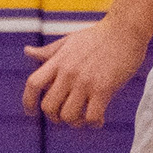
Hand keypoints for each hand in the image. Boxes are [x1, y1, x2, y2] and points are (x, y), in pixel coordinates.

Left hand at [22, 16, 147, 126]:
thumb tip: (27, 51)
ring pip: (69, 116)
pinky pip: (92, 116)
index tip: (31, 112)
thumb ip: (49, 52)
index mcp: (58, 61)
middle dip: (54, 117)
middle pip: (49, 106)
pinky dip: (93, 123)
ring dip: (75, 123)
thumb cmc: (98, 36)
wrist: (125, 30)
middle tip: (65, 117)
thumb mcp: (69, 41)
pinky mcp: (104, 88)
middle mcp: (68, 73)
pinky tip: (98, 119)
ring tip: (83, 119)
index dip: (28, 101)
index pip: (33, 84)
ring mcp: (85, 82)